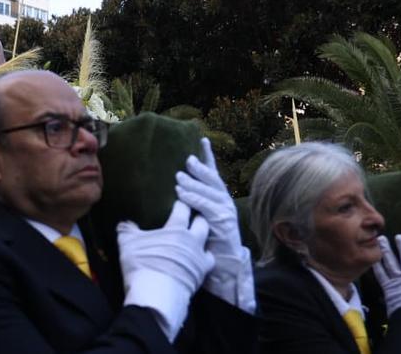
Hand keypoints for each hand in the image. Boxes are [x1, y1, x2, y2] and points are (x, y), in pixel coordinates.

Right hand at [116, 201, 213, 340]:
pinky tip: (196, 262)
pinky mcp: (201, 277)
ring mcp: (199, 260)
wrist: (157, 295)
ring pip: (208, 244)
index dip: (181, 203)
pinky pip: (207, 264)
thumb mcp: (128, 243)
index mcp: (176, 229)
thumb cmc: (142, 263)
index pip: (183, 209)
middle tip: (193, 216)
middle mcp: (192, 241)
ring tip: (198, 241)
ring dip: (204, 241)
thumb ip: (127, 230)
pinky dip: (203, 260)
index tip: (179, 199)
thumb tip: (125, 223)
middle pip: (202, 224)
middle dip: (199, 218)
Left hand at [175, 138, 241, 256]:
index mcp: (218, 196)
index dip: (208, 156)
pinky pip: (206, 206)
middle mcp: (224, 200)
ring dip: (193, 183)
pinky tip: (181, 194)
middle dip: (200, 167)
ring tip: (178, 177)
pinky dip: (194, 199)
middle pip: (212, 178)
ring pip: (208, 191)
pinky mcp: (223, 221)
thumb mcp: (198, 214)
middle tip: (187, 159)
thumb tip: (175, 185)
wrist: (224, 260)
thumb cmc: (207, 237)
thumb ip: (192, 200)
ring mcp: (225, 210)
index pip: (213, 172)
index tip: (202, 139)